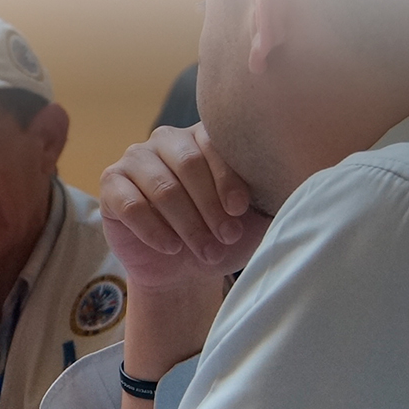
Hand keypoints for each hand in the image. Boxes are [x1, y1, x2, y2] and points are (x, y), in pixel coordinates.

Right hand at [98, 123, 269, 290]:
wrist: (183, 270)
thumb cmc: (221, 236)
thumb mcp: (252, 217)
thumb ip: (270, 195)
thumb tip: (297, 181)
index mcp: (202, 137)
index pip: (214, 145)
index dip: (228, 178)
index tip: (240, 210)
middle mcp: (166, 140)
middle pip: (187, 164)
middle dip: (209, 207)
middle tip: (224, 237)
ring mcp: (134, 159)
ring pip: (161, 186)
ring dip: (186, 224)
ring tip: (204, 251)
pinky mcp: (110, 185)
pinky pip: (131, 204)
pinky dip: (153, 230)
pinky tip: (170, 247)